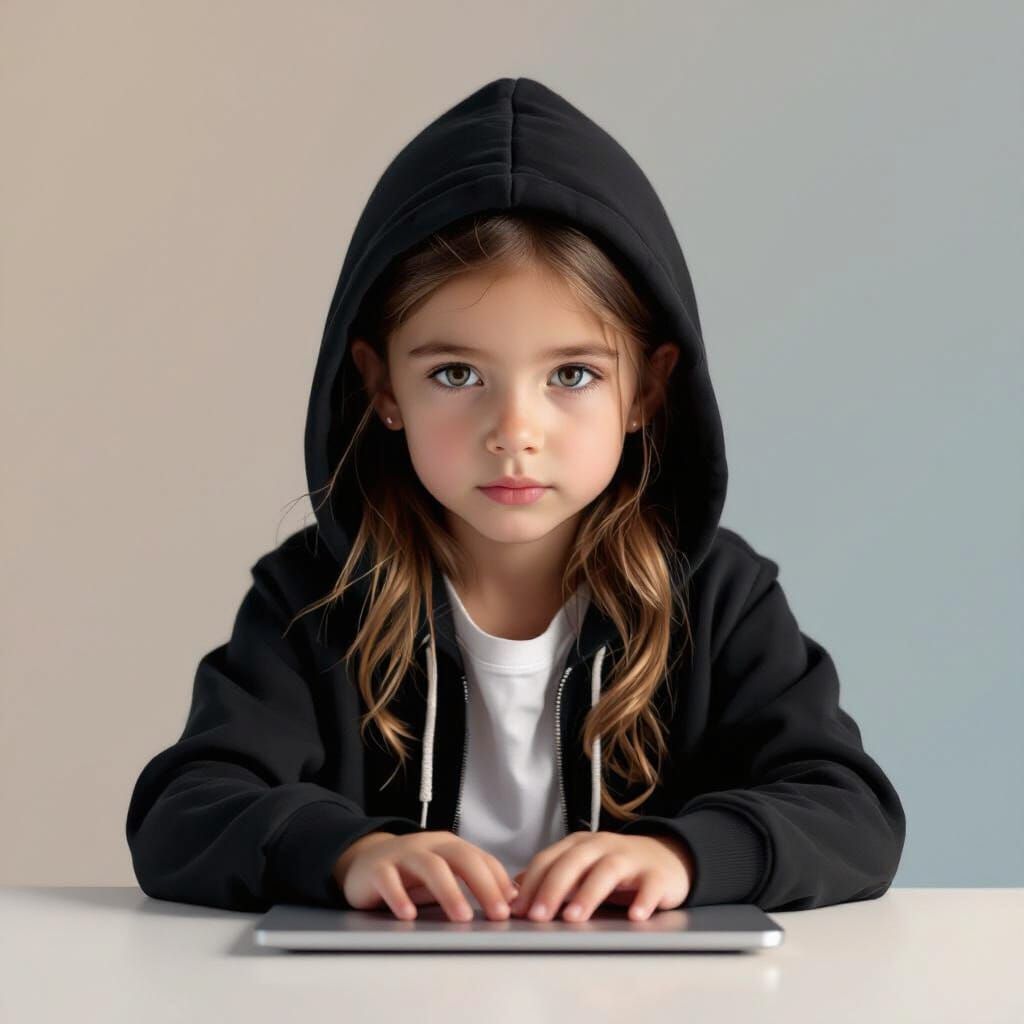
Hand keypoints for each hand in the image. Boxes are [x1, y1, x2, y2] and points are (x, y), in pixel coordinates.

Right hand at [332, 830, 519, 921]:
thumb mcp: (445, 873)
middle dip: (483, 885)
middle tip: (497, 914)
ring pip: (430, 866)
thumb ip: (474, 882)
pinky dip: (399, 897)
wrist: (365, 861)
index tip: (513, 908)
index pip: (481, 859)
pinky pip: (389, 880)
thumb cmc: (411, 872)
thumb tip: (512, 898)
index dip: (499, 882)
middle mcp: (429, 846)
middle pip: (461, 858)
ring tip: (462, 917)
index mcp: (449, 846)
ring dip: (449, 892)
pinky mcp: (377, 868)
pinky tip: (408, 916)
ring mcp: (402, 855)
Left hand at [508, 831, 693, 921]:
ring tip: (574, 918)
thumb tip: (514, 894)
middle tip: (538, 916)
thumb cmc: (616, 868)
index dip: (532, 883)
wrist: (666, 858)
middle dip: (553, 889)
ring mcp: (631, 858)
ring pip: (607, 870)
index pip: (549, 859)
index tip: (516, 910)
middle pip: (574, 862)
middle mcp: (603, 846)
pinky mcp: (657, 874)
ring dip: (588, 894)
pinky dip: (643, 901)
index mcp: (579, 845)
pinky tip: (634, 917)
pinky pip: (650, 886)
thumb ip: (551, 878)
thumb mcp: (581, 868)